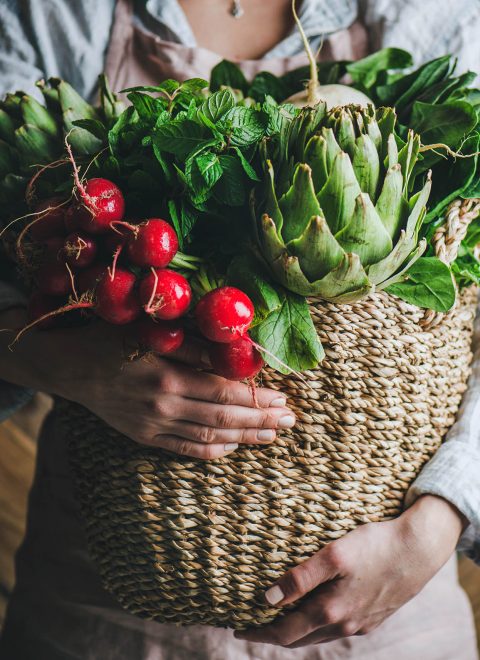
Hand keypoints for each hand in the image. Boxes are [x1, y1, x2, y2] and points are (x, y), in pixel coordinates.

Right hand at [0, 308, 294, 457]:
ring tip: (273, 434)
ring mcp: (153, 426)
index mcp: (166, 376)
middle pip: (223, 416)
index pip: (224, 390)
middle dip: (262, 419)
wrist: (68, 367)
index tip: (283, 396)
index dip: (257, 397)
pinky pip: (185, 448)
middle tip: (291, 419)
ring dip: (245, 436)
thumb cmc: (109, 338)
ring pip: (209, 435)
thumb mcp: (149, 330)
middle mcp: (163, 406)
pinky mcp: (144, 436)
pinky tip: (234, 446)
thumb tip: (234, 349)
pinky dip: (213, 449)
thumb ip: (192, 343)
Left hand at [235, 495, 465, 647]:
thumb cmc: (374, 546)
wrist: (419, 549)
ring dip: (296, 630)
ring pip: (319, 635)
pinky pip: (337, 627)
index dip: (259, 633)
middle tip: (252, 625)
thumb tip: (269, 599)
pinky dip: (318, 624)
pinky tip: (317, 610)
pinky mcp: (373, 617)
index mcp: (330, 612)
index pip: (284, 633)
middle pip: (300, 639)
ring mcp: (360, 624)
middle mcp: (344, 624)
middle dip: (273, 634)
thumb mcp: (334, 555)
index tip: (238, 629)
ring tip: (279, 617)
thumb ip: (301, 578)